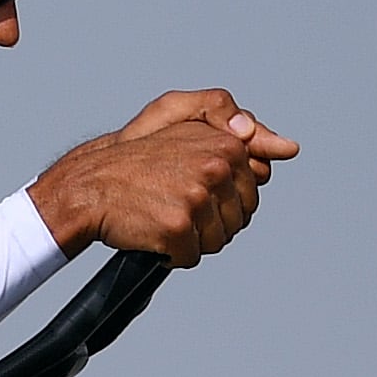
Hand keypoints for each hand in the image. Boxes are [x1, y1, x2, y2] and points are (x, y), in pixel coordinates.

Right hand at [25, 90, 299, 262]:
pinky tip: (152, 232)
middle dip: (210, 222)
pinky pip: (191, 257)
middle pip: (238, 220)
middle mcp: (216, 167)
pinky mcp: (179, 227)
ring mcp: (197, 197)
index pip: (251, 192)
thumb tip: (288, 148)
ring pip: (218, 242)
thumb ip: (239, 128)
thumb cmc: (136, 156)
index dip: (222, 201)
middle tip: (175, 205)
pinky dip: (171, 254)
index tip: (192, 191)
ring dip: (192, 240)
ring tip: (163, 216)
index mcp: (226, 144)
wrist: (89, 185)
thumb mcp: (184, 119)